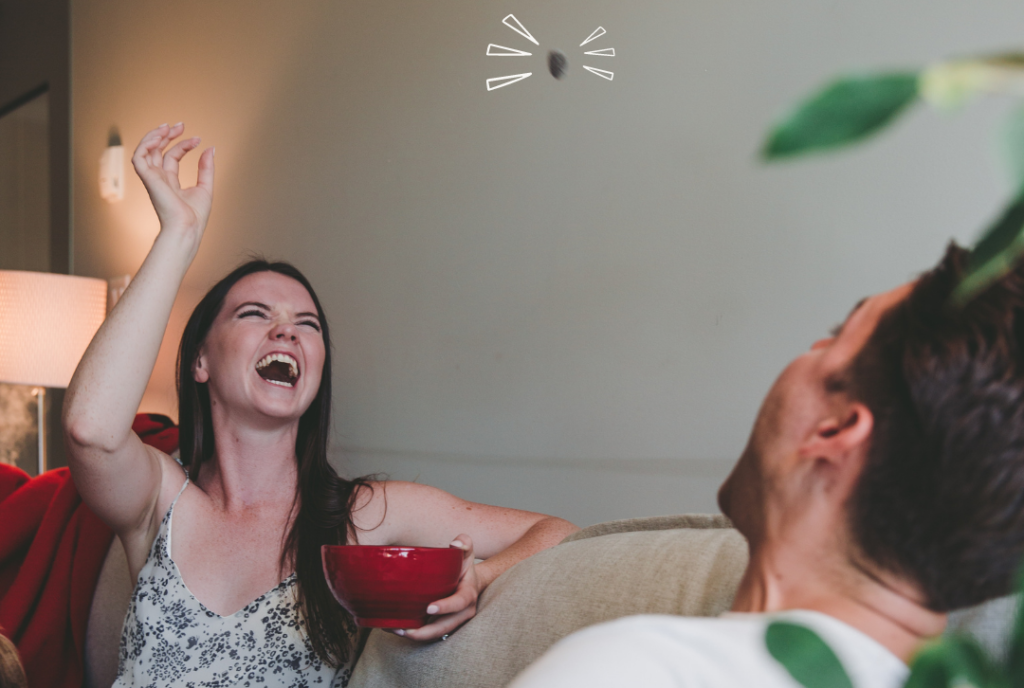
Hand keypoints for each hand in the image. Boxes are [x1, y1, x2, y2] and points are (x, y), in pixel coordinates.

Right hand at [132, 123, 214, 242]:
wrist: (188, 228)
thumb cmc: (196, 216)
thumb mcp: (206, 187)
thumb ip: (206, 168)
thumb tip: (210, 148)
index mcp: (170, 181)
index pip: (172, 156)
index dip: (183, 144)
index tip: (198, 139)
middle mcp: (159, 178)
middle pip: (157, 150)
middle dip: (166, 135)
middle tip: (180, 125)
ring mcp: (152, 178)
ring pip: (145, 151)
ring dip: (155, 136)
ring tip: (169, 127)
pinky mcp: (148, 179)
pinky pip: (138, 157)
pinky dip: (145, 144)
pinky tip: (159, 136)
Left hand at [394, 534, 479, 641]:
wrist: (472, 583)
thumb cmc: (465, 567)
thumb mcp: (467, 554)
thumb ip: (464, 543)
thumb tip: (455, 543)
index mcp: (468, 595)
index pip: (458, 603)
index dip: (445, 607)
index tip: (429, 608)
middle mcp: (463, 613)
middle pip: (444, 627)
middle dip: (424, 632)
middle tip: (404, 629)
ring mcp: (454, 622)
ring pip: (435, 634)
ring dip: (416, 635)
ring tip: (395, 630)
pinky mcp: (444, 626)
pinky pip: (430, 634)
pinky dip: (414, 634)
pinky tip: (396, 628)